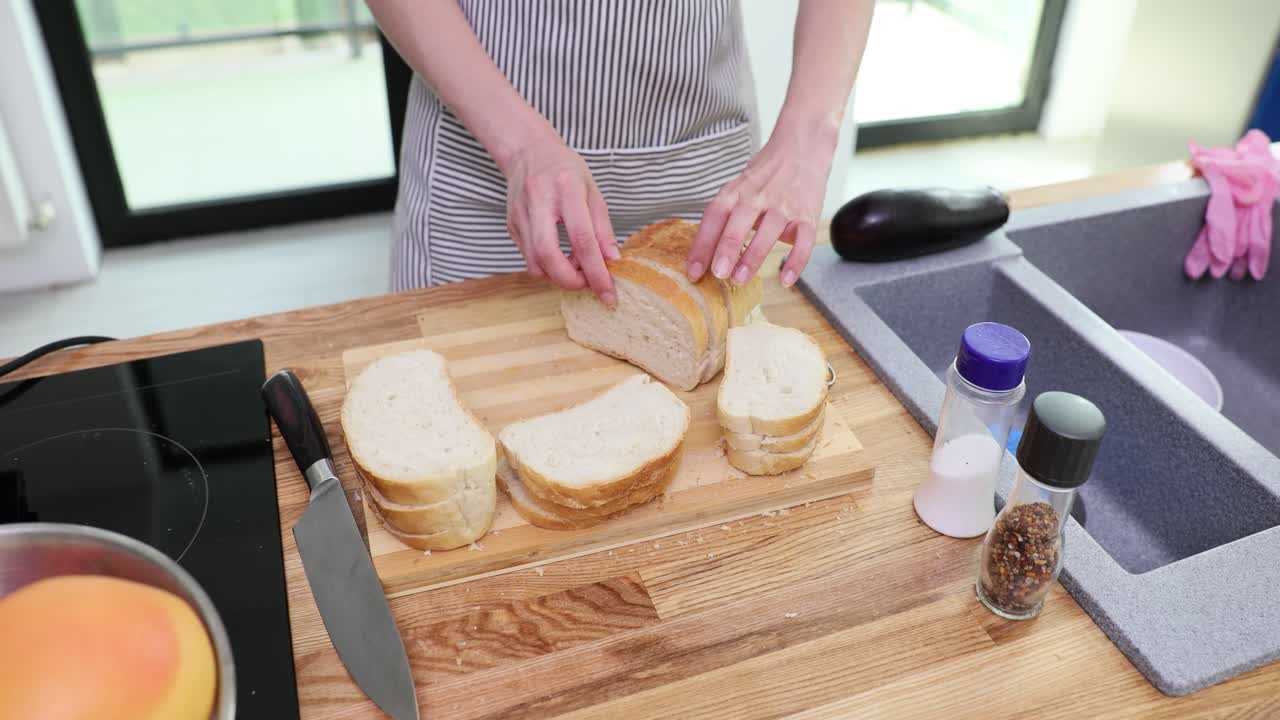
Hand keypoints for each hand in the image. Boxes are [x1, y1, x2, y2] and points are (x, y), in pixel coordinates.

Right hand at [502, 134, 619, 303]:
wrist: (528, 152)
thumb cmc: (565, 170)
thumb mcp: (592, 191)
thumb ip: (602, 228)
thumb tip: (612, 261)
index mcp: (566, 189)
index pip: (582, 239)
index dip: (596, 271)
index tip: (608, 293)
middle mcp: (539, 201)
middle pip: (549, 255)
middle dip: (570, 280)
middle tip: (587, 283)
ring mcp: (520, 215)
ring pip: (535, 262)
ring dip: (558, 275)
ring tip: (575, 265)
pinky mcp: (511, 225)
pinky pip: (528, 258)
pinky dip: (547, 266)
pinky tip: (560, 255)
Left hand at [687, 121, 836, 287]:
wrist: (803, 146)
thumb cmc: (766, 174)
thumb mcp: (738, 188)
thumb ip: (725, 216)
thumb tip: (706, 253)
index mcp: (735, 192)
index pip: (713, 217)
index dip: (701, 244)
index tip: (692, 271)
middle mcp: (757, 198)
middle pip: (738, 222)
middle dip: (726, 249)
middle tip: (717, 274)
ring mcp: (784, 206)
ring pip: (768, 231)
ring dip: (753, 256)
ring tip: (740, 279)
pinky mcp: (807, 214)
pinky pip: (803, 240)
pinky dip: (796, 261)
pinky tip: (786, 280)